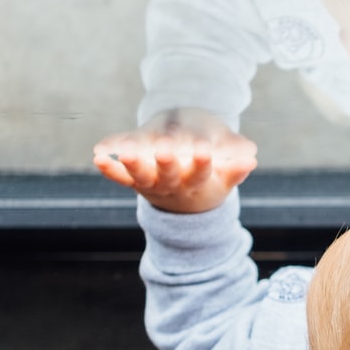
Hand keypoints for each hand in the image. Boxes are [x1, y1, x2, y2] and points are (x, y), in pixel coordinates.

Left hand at [93, 109, 257, 213]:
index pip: (200, 172)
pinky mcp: (134, 181)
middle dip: (166, 161)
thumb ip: (236, 167)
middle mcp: (172, 185)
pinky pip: (120, 178)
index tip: (203, 149)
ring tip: (125, 152)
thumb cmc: (209, 179)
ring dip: (132, 164)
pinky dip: (109, 170)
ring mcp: (150, 183)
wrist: (185, 201)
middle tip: (164, 148)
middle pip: (168, 175)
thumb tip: (251, 158)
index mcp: (197, 182)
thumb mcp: (226, 176)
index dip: (201, 161)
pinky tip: (98, 157)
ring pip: (140, 176)